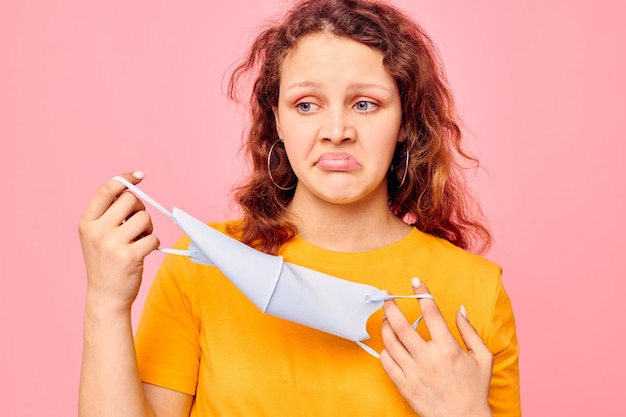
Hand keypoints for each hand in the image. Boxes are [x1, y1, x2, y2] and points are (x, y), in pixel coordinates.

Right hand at [78, 172, 158, 312]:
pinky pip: (153, 238)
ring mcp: (112, 244)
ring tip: (139, 240)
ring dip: (148, 228)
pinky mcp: (130, 257)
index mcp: (87, 222)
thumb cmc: (106, 263)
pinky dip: (153, 243)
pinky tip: (143, 252)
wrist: (105, 297)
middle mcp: (97, 231)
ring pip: (144, 218)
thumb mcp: (96, 236)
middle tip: (138, 223)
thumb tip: (131, 190)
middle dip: (140, 209)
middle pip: (130, 200)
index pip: (106, 190)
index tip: (139, 176)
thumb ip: (108, 214)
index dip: (124, 179)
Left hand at [380, 278, 493, 416]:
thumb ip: (470, 331)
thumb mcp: (483, 358)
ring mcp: (414, 372)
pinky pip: (386, 362)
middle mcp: (428, 358)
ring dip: (385, 325)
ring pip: (390, 342)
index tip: (415, 281)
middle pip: (402, 325)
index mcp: (448, 348)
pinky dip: (385, 350)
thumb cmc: (475, 390)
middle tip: (386, 296)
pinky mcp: (404, 386)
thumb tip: (459, 309)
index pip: (431, 312)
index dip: (421, 293)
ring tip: (385, 318)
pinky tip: (388, 344)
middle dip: (391, 306)